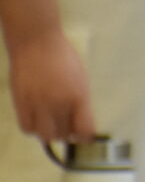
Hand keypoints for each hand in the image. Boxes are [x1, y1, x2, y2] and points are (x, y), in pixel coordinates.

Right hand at [7, 29, 95, 144]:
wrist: (37, 44)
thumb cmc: (63, 57)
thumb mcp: (81, 78)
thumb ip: (80, 101)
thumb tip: (78, 121)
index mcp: (79, 96)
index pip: (85, 129)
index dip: (85, 137)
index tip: (84, 137)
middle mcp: (60, 104)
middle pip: (64, 134)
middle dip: (67, 133)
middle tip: (66, 126)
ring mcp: (39, 105)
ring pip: (45, 135)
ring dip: (50, 132)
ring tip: (51, 122)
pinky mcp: (21, 104)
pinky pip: (27, 128)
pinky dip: (33, 128)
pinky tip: (36, 119)